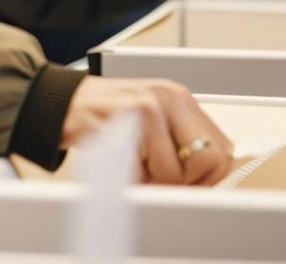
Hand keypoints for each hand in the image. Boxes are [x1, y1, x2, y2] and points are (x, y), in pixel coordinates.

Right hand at [60, 76, 233, 185]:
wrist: (64, 102)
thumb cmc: (106, 116)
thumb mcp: (152, 122)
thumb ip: (178, 144)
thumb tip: (207, 182)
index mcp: (181, 100)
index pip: (222, 149)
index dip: (208, 177)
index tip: (190, 187)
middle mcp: (172, 98)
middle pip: (210, 161)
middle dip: (187, 183)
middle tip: (161, 182)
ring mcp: (153, 106)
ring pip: (178, 172)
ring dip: (157, 183)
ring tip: (136, 168)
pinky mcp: (133, 117)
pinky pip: (150, 170)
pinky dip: (137, 178)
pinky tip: (123, 162)